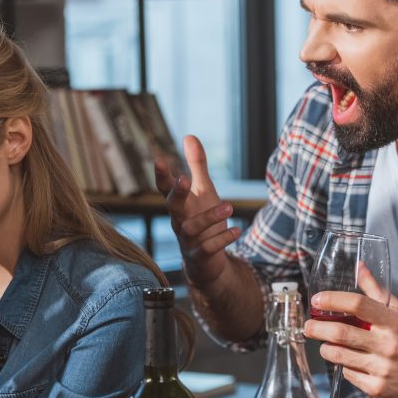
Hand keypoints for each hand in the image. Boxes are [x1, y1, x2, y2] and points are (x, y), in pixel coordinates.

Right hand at [154, 135, 240, 289]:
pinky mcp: (200, 256)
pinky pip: (208, 248)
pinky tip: (237, 230)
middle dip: (177, 193)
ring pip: (192, 228)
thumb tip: (189, 136)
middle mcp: (179, 221)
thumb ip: (196, 165)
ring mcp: (188, 240)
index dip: (162, 175)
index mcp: (179, 204)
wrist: (206, 261)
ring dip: (209, 217)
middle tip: (184, 179)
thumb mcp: (203, 190)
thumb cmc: (202, 220)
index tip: (159, 159)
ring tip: (229, 207)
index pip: (165, 188)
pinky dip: (222, 240)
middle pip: (172, 206)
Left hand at [303, 289, 397, 397]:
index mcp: (393, 322)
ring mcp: (382, 367)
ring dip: (326, 349)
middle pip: (341, 333)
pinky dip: (343, 367)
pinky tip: (349, 362)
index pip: (358, 304)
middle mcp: (388, 344)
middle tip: (308, 327)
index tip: (317, 300)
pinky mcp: (378, 388)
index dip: (333, 300)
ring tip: (325, 345)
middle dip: (317, 329)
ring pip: (339, 356)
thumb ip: (376, 291)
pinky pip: (348, 375)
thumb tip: (359, 268)